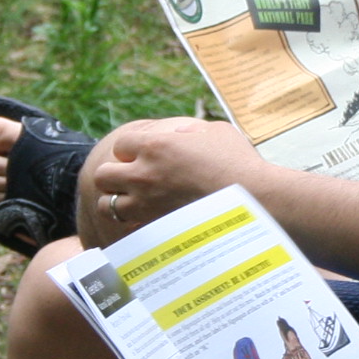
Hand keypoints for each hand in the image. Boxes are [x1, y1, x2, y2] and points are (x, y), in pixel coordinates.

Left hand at [80, 117, 264, 240]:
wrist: (254, 201)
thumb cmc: (239, 163)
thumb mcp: (215, 132)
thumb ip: (190, 131)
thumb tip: (180, 134)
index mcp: (156, 145)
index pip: (121, 145)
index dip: (131, 150)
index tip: (145, 156)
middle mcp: (144, 174)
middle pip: (104, 175)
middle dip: (115, 176)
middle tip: (134, 180)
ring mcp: (147, 204)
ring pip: (107, 205)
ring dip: (117, 202)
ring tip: (135, 203)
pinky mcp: (156, 227)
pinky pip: (128, 228)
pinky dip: (132, 225)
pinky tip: (147, 221)